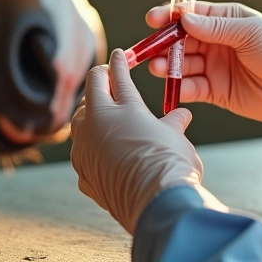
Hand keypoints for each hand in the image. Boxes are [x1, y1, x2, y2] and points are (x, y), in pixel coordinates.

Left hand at [70, 49, 216, 233]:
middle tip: (107, 78)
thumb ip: (174, 123)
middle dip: (99, 82)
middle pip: (91, 92)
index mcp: (123, 106)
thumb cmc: (171, 165)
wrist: (157, 207)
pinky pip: (83, 154)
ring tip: (101, 114)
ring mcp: (85, 149)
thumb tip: (182, 114)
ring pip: (79, 123)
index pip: (117, 75)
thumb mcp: (177, 138)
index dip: (119, 63)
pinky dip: (91, 148)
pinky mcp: (83, 173)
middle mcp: (97, 124)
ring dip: (89, 114)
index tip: (119, 54)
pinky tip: (100, 152)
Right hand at [145, 2, 261, 149]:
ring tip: (158, 68)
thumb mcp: (250, 32)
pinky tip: (173, 87)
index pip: (190, 15)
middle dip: (162, 44)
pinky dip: (179, 88)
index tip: (153, 19)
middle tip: (148, 51)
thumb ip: (215, 28)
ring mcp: (214, 67)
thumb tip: (184, 20)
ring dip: (167, 66)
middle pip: (180, 41)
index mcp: (226, 21)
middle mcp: (216, 43)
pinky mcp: (216, 91)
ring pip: (181, 64)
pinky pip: (191, 88)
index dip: (170, 16)